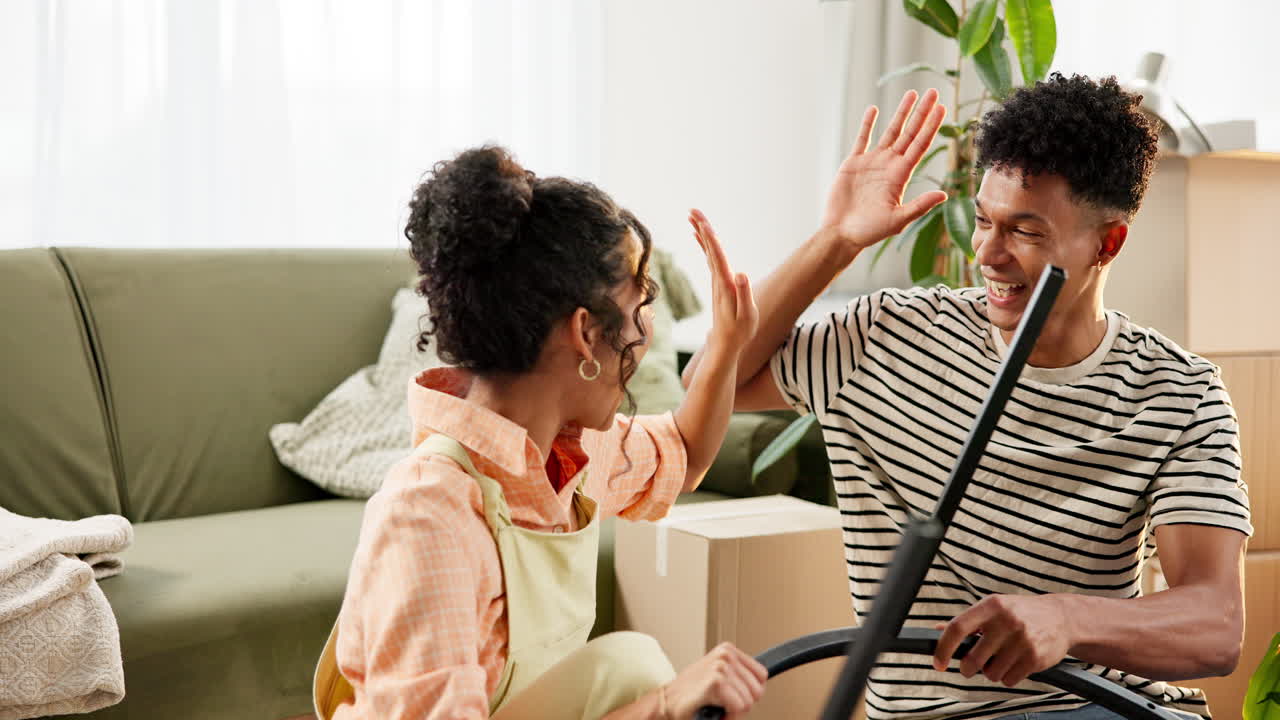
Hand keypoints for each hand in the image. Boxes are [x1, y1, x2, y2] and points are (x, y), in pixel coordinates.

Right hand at [663, 642, 767, 719]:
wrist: (666, 704)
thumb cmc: (692, 694)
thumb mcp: (720, 678)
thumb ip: (740, 677)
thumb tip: (761, 685)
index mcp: (728, 650)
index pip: (762, 676)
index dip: (748, 693)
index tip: (730, 695)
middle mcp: (726, 654)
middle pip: (757, 691)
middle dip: (741, 703)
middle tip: (719, 702)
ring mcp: (722, 665)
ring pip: (749, 701)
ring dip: (732, 711)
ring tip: (713, 705)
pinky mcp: (717, 680)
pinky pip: (739, 707)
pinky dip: (728, 716)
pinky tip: (712, 708)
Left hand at [689, 209, 757, 351]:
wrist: (725, 345)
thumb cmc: (740, 332)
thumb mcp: (747, 315)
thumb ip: (744, 294)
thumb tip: (740, 273)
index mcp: (725, 285)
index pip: (717, 258)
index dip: (711, 241)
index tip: (704, 224)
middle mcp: (718, 280)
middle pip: (709, 250)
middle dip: (702, 229)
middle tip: (693, 210)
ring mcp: (716, 281)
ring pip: (708, 251)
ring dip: (701, 233)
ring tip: (693, 216)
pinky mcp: (718, 284)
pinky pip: (710, 258)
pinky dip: (705, 244)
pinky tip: (700, 235)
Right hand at [821, 88, 948, 248]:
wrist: (841, 234)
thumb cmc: (869, 232)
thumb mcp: (897, 220)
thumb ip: (919, 206)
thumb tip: (943, 195)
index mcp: (901, 176)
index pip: (920, 145)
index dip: (931, 126)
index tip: (941, 108)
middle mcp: (889, 165)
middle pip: (909, 133)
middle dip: (921, 112)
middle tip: (933, 92)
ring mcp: (872, 163)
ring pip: (890, 131)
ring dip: (901, 113)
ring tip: (911, 93)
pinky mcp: (853, 164)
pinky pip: (862, 139)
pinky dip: (867, 124)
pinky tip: (874, 109)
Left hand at [932, 594, 1073, 687]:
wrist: (1061, 617)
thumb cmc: (1021, 612)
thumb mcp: (994, 608)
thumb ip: (967, 621)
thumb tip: (937, 630)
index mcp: (991, 605)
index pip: (958, 628)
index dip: (943, 648)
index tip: (938, 662)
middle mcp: (1006, 621)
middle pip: (974, 658)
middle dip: (968, 668)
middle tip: (970, 668)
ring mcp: (1022, 639)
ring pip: (991, 673)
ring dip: (992, 672)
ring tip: (1001, 660)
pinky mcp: (1035, 657)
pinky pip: (1009, 680)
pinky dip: (1008, 677)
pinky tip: (1015, 664)